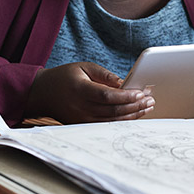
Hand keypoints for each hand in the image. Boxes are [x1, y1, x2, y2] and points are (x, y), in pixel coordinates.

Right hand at [24, 62, 153, 123]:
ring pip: (112, 121)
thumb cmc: (64, 77)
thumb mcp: (83, 67)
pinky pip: (107, 126)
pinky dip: (122, 121)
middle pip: (113, 110)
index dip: (125, 96)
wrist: (42, 93)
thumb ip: (104, 75)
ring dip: (132, 115)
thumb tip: (124, 83)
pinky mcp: (83, 126)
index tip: (141, 93)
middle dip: (135, 106)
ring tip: (147, 107)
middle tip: (150, 100)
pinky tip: (134, 115)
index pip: (106, 96)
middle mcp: (80, 107)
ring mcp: (81, 119)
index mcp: (80, 89)